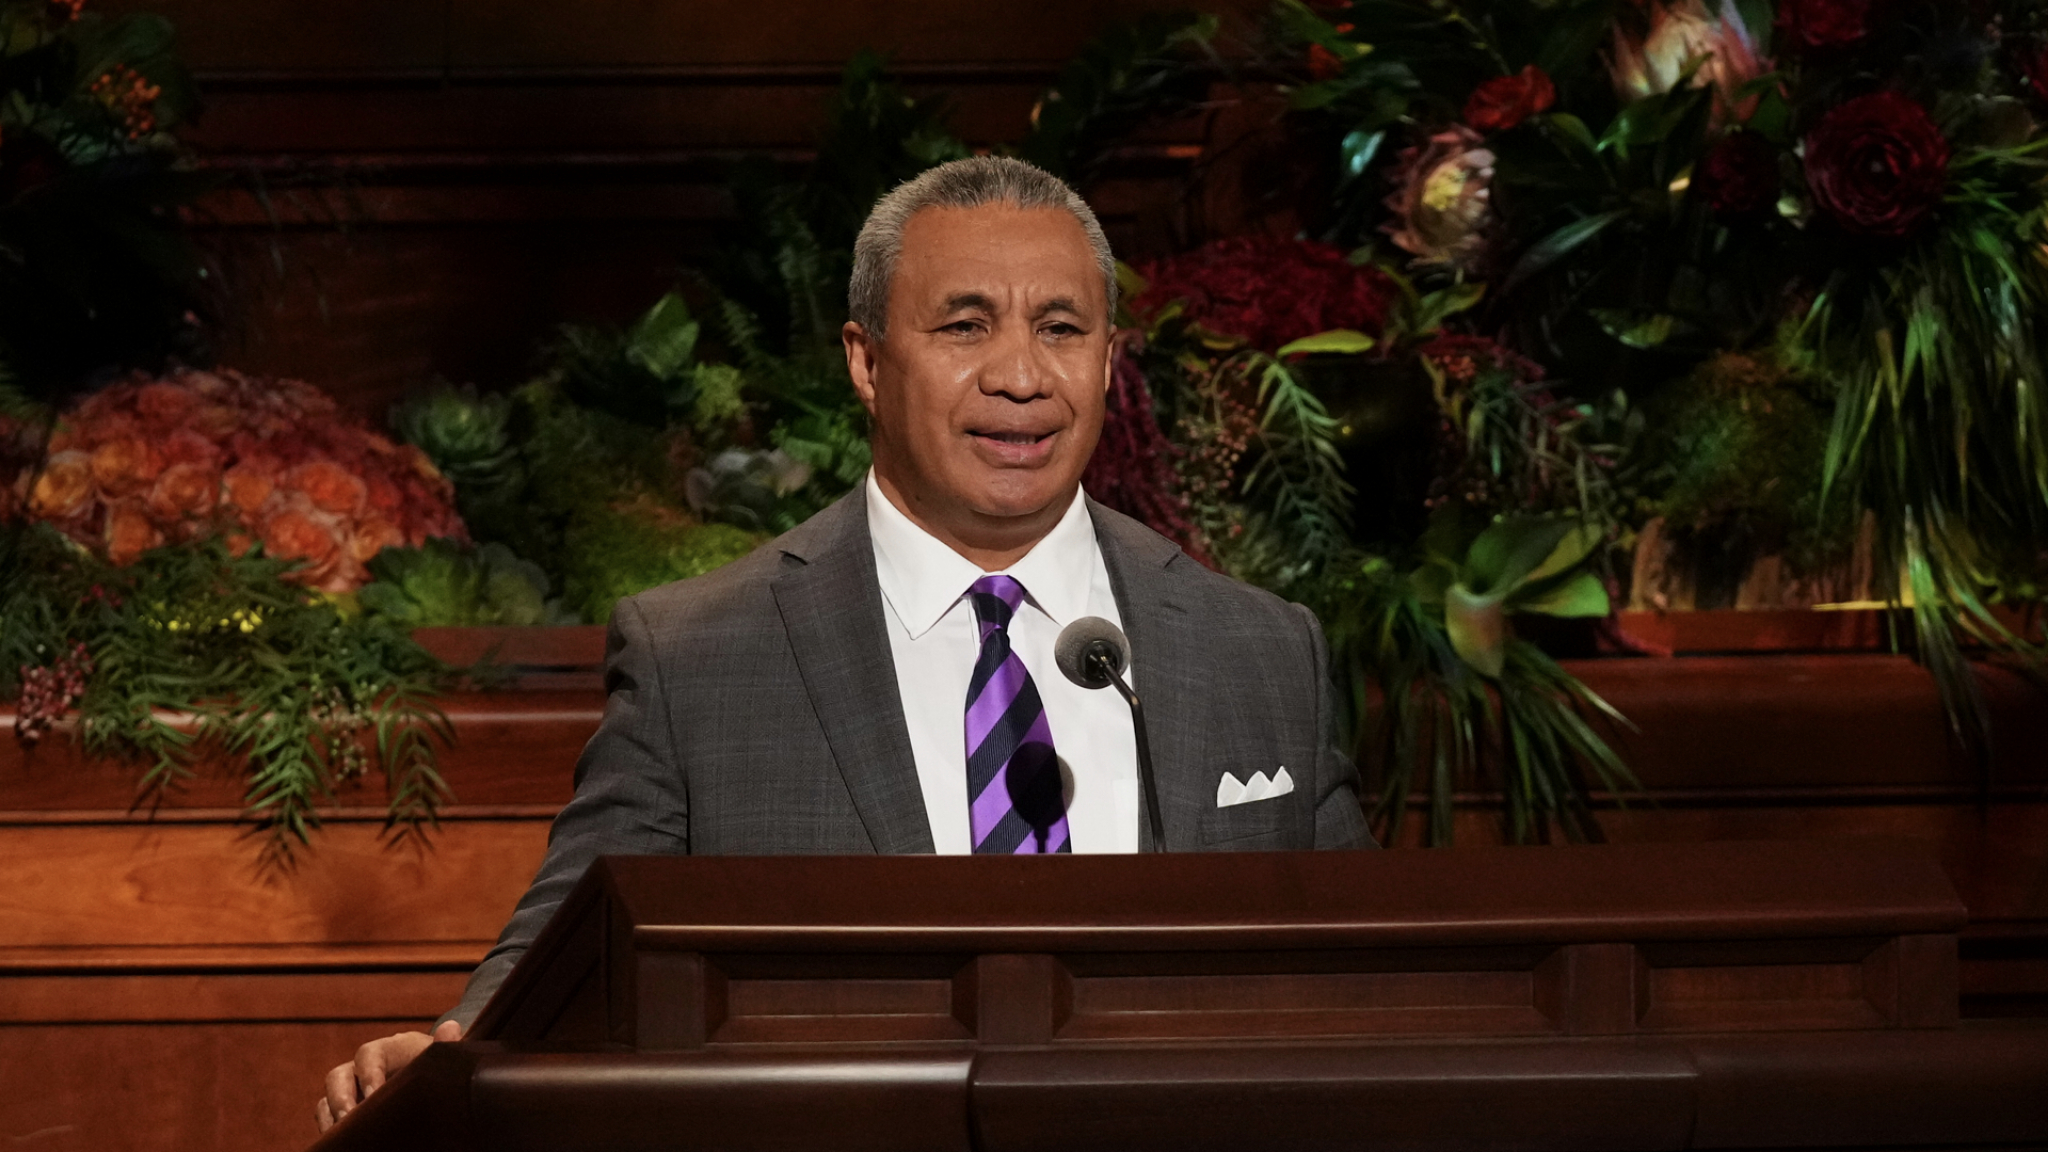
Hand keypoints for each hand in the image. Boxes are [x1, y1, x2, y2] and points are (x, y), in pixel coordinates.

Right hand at [316, 1018, 462, 1131]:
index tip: (374, 1094)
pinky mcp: (347, 1107)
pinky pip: (326, 1114)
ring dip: (332, 1114)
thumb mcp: (442, 1060)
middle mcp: (366, 1066)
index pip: (369, 1054)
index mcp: (390, 1050)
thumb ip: (446, 1047)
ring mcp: (353, 1087)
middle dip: (341, 1098)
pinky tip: (339, 1141)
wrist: (438, 1083)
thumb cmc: (440, 1070)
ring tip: (342, 1135)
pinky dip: (329, 1125)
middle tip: (350, 1118)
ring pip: (328, 1096)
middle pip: (339, 1075)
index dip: (368, 1073)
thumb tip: (451, 1028)